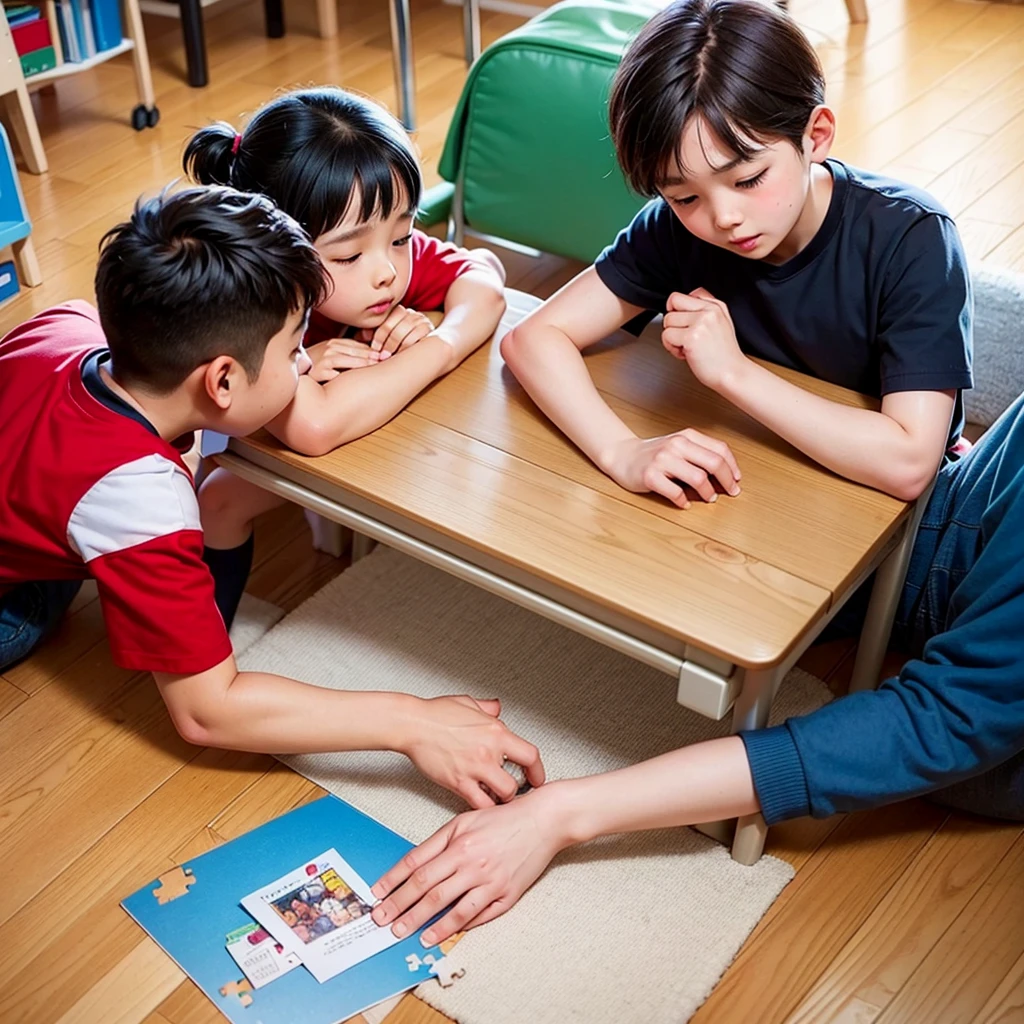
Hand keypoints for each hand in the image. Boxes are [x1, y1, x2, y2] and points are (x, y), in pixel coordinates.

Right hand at [305, 337, 380, 380]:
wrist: (294, 371)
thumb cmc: (316, 364)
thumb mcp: (332, 354)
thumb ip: (349, 353)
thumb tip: (373, 356)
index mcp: (335, 343)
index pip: (358, 345)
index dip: (373, 350)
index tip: (387, 355)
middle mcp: (329, 348)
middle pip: (355, 351)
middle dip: (372, 356)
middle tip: (386, 360)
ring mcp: (323, 359)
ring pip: (347, 359)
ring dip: (362, 362)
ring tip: (375, 366)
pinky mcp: (317, 371)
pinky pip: (334, 373)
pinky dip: (344, 374)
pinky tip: (356, 378)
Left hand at [363, 304, 435, 355]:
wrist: (426, 351)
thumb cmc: (399, 345)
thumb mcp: (383, 339)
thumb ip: (372, 334)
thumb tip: (364, 335)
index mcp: (397, 312)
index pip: (387, 320)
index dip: (379, 336)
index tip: (374, 349)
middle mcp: (411, 313)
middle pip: (397, 326)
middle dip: (388, 343)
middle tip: (381, 356)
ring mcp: (422, 320)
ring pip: (407, 330)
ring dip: (397, 346)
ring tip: (390, 357)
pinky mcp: (430, 329)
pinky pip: (419, 335)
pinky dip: (408, 346)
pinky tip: (402, 355)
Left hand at [370, 786, 565, 944]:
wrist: (543, 821)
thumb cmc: (504, 819)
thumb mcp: (465, 820)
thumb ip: (438, 842)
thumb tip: (414, 866)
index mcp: (459, 843)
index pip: (417, 866)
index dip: (394, 882)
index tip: (377, 895)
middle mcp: (472, 863)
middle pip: (430, 890)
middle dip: (402, 908)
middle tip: (384, 922)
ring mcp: (490, 881)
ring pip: (453, 908)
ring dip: (429, 924)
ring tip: (411, 935)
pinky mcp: (507, 895)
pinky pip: (479, 915)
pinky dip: (460, 926)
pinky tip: (445, 934)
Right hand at [403, 695, 544, 808]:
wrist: (413, 724)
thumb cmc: (436, 713)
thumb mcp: (469, 702)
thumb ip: (488, 708)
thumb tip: (496, 708)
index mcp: (496, 731)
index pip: (530, 755)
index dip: (537, 770)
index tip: (537, 776)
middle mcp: (488, 751)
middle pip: (517, 782)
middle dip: (517, 789)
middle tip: (515, 790)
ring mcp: (474, 769)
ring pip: (501, 795)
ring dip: (501, 799)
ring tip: (497, 797)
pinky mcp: (457, 782)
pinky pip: (477, 803)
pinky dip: (482, 806)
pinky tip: (479, 801)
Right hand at [603, 430, 740, 507]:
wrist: (622, 455)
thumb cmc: (654, 453)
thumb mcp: (678, 445)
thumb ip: (700, 453)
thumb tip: (727, 472)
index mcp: (686, 436)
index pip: (719, 449)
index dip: (733, 466)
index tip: (737, 479)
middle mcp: (675, 445)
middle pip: (713, 463)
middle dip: (727, 480)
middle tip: (731, 492)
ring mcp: (662, 460)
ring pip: (698, 478)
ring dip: (708, 492)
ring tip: (710, 498)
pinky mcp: (650, 476)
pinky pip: (675, 493)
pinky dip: (684, 501)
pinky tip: (685, 503)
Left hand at [662, 288, 747, 392]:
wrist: (732, 373)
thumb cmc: (725, 354)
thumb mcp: (722, 322)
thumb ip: (706, 307)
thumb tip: (688, 297)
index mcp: (715, 306)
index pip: (683, 295)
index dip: (676, 309)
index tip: (682, 323)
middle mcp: (708, 312)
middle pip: (672, 305)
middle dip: (673, 323)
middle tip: (684, 337)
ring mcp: (700, 323)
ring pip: (667, 321)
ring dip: (672, 338)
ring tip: (687, 347)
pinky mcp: (691, 337)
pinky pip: (667, 336)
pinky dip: (671, 348)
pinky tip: (685, 353)